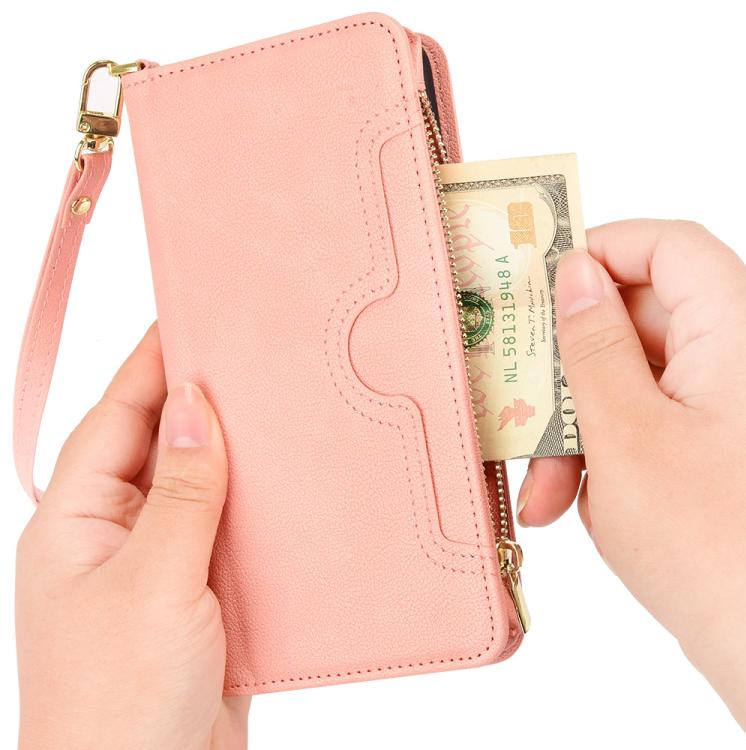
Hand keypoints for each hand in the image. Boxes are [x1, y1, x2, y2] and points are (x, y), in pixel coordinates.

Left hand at [16, 325, 249, 749]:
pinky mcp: (204, 595)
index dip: (153, 365)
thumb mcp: (152, 583)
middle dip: (206, 404)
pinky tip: (295, 487)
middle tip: (255, 356)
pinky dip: (261, 509)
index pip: (116, 417)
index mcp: (78, 521)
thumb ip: (181, 492)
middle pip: (163, 446)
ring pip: (204, 488)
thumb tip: (196, 407)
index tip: (195, 317)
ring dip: (240, 457)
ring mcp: (163, 565)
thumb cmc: (116, 703)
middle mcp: (117, 535)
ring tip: (284, 410)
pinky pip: (233, 532)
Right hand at [517, 220, 745, 731]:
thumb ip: (594, 348)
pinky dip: (600, 452)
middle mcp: (734, 362)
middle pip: (634, 321)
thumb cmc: (715, 553)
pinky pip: (640, 422)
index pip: (669, 248)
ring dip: (575, 425)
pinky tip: (574, 501)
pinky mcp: (705, 447)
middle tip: (519, 405)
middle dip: (567, 368)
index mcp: (736, 336)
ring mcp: (719, 408)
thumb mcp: (626, 437)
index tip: (538, 280)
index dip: (602, 248)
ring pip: (627, 379)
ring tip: (545, 487)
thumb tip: (574, 277)